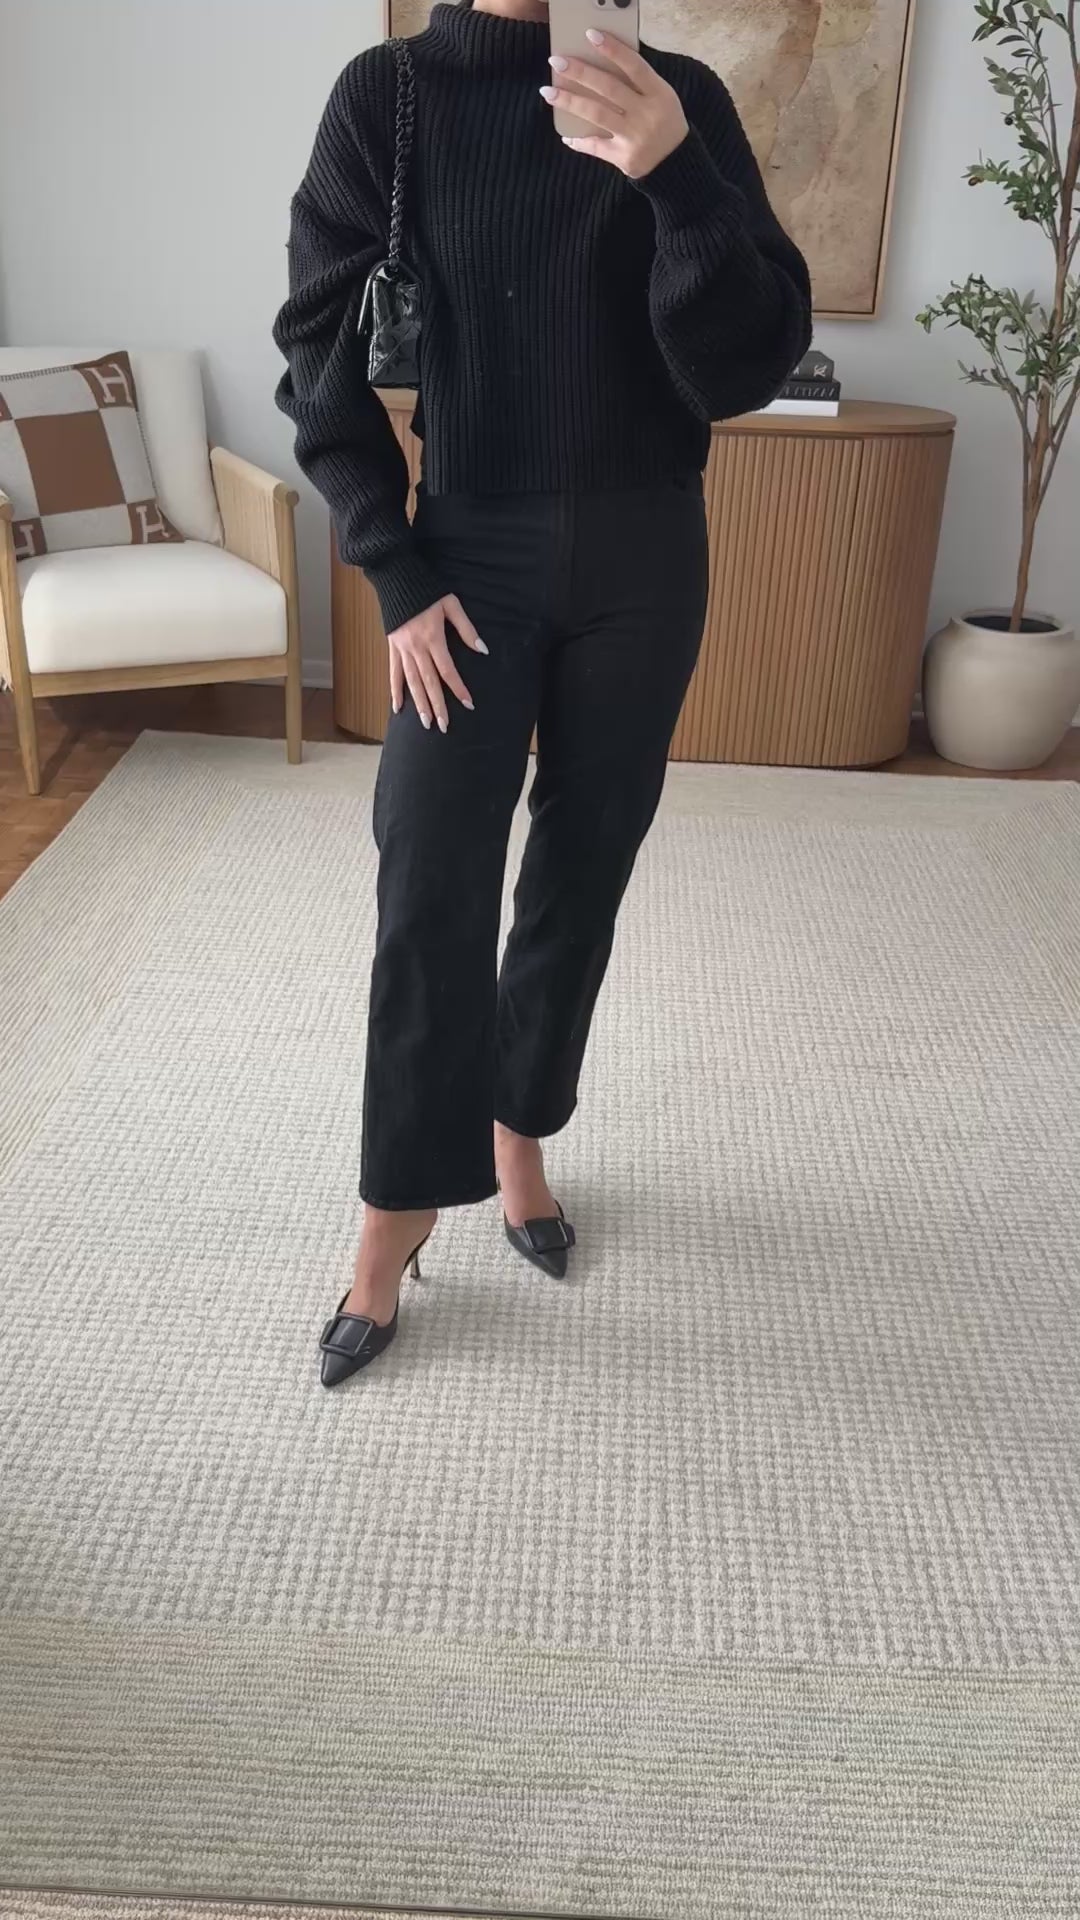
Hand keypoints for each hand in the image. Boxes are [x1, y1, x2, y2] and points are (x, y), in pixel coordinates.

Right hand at [387, 594, 486, 732]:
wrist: (397, 579)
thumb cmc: (427, 590)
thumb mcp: (451, 604)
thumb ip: (466, 628)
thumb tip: (482, 649)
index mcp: (433, 638)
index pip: (448, 670)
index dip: (458, 688)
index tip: (468, 704)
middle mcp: (416, 648)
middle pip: (429, 683)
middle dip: (437, 706)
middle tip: (444, 727)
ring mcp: (402, 650)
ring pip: (412, 682)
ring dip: (419, 704)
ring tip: (426, 723)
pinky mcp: (392, 648)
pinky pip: (393, 674)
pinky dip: (395, 691)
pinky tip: (398, 708)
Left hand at [541, 33, 688, 179]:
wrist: (678, 163)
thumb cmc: (664, 122)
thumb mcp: (662, 97)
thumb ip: (639, 82)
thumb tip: (602, 65)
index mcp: (659, 93)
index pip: (634, 66)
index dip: (612, 49)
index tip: (590, 35)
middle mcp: (646, 114)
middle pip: (609, 88)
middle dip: (580, 73)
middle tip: (556, 61)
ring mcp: (635, 137)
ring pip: (596, 114)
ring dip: (569, 102)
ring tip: (548, 92)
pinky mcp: (624, 157)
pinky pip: (596, 146)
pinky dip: (579, 141)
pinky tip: (566, 135)